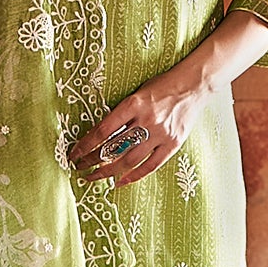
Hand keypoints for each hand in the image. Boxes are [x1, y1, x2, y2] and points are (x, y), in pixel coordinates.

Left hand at [70, 58, 209, 188]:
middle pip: (113, 148)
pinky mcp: (173, 144)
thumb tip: (99, 134)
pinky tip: (120, 182)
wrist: (193, 85)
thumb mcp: (137, 93)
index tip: (74, 153)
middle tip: (79, 168)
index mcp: (133, 104)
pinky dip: (134, 176)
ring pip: (129, 160)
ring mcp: (161, 134)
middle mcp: (146, 120)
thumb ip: (121, 113)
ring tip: (94, 177)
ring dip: (108, 171)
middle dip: (93, 160)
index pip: (103, 130)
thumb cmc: (161, 86)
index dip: (86, 144)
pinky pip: (151, 165)